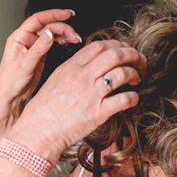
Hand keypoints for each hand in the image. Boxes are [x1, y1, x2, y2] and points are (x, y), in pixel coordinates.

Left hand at [0, 9, 81, 124]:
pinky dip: (61, 41)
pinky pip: (53, 43)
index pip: (37, 20)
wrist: (10, 98)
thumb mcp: (24, 65)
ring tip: (75, 39)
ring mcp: (34, 47)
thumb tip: (49, 33)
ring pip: (51, 34)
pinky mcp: (40, 55)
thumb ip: (38, 49)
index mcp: (18, 38)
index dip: (52, 15)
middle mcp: (26, 40)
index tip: (67, 14)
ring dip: (64, 34)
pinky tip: (68, 43)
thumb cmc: (9, 83)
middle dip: (62, 27)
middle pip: (47, 26)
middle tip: (74, 35)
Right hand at [9, 39, 144, 159]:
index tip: (123, 49)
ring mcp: (91, 94)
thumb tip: (88, 64)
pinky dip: (133, 97)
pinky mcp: (98, 113)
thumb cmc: (43, 111)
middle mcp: (82, 77)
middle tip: (139, 59)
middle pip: (115, 55)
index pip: (99, 46)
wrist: (38, 132)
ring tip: (136, 78)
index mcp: (71, 67)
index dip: (116, 45)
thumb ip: (72, 70)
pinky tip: (133, 98)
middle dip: (132, 54)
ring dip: (134, 74)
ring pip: (122, 73)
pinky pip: (124, 99)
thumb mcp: (54, 80)